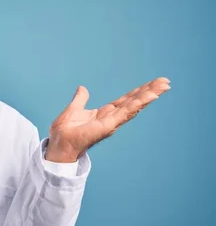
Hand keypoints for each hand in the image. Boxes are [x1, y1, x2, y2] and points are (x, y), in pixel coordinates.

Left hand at [45, 77, 170, 162]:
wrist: (59, 143)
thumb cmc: (64, 132)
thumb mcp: (73, 109)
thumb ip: (80, 99)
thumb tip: (82, 88)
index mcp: (104, 113)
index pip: (125, 100)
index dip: (138, 92)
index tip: (153, 83)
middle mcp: (111, 118)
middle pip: (134, 102)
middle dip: (150, 91)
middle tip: (166, 81)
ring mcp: (111, 122)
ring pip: (134, 106)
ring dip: (148, 96)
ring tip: (163, 87)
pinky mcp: (108, 126)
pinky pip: (125, 112)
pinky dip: (138, 104)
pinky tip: (150, 96)